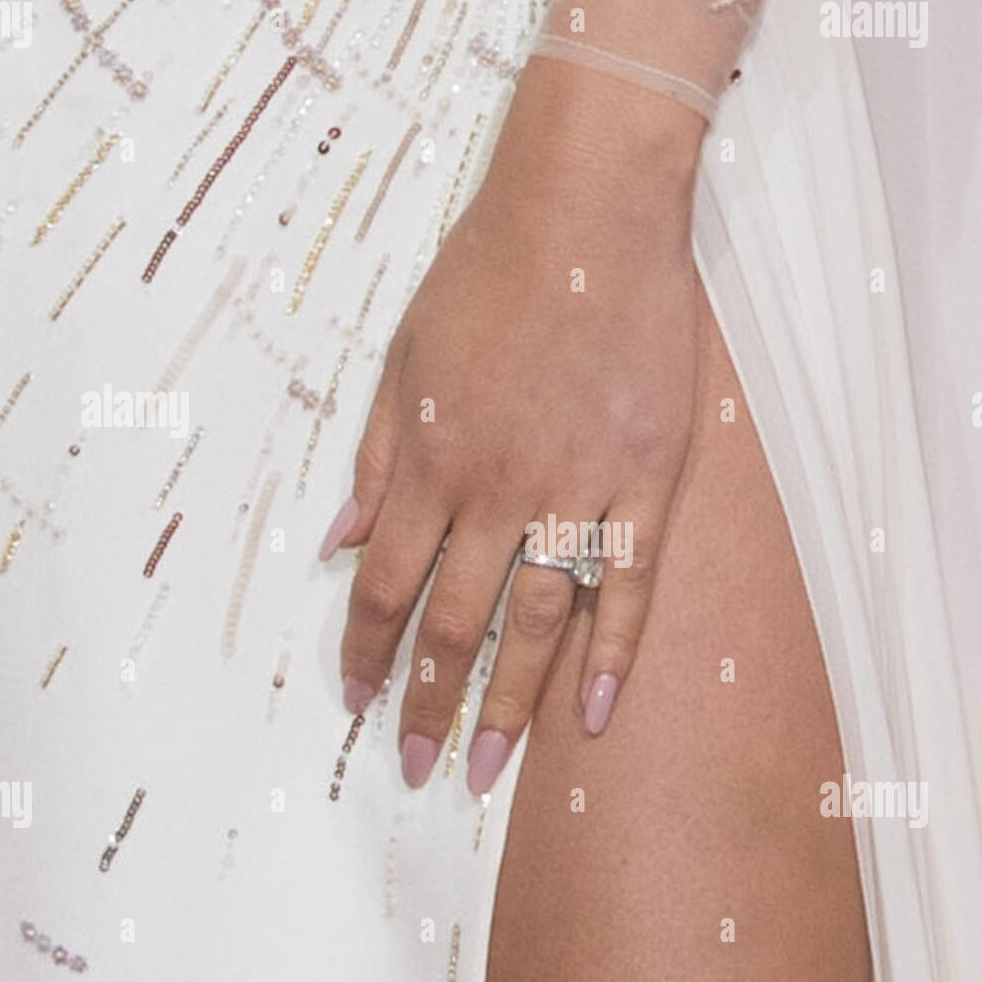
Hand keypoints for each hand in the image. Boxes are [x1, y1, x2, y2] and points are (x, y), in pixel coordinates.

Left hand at [320, 56, 706, 794]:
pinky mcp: (644, 481)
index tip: (355, 701)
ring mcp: (577, 490)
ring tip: (491, 769)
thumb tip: (337, 544)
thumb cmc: (489, 274)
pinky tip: (597, 711)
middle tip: (418, 769)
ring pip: (537, 621)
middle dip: (429, 704)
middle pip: (455, 623)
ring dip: (509, 702)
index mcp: (432, 463)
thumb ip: (375, 459)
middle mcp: (497, 492)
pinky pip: (630, 584)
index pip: (385, 586)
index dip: (365, 650)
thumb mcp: (403, 358)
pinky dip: (614, 652)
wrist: (589, 211)